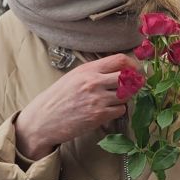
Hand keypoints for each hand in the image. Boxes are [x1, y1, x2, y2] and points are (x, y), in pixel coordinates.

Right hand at [13, 53, 132, 157]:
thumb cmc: (58, 98)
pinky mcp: (98, 116)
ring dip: (126, 98)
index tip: (135, 70)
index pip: (120, 60)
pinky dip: (118, 110)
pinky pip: (120, 110)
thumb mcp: (74, 76)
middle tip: (135, 86)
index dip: (132, 64)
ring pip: (127, 95)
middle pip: (128, 77)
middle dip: (135, 82)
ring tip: (116, 99)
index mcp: (88, 69)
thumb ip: (95, 71)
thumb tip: (118, 69)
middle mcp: (94, 82)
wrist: (44, 119)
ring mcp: (97, 99)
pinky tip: (108, 110)